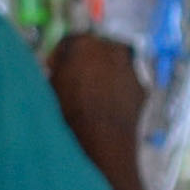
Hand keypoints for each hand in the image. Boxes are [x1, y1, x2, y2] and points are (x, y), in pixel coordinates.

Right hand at [48, 33, 151, 189]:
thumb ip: (52, 72)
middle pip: (97, 48)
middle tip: (73, 83)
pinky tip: (106, 111)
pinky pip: (127, 83)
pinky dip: (117, 91)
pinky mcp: (144, 89)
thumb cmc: (64, 118)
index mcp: (83, 44)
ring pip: (115, 65)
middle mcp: (112, 50)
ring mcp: (132, 69)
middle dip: (86, 62)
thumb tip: (55, 70)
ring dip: (103, 75)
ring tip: (90, 99)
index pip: (70, 41)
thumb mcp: (45, 90)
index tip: (53, 72)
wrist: (100, 148)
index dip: (60, 57)